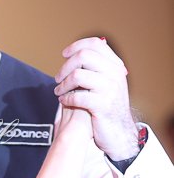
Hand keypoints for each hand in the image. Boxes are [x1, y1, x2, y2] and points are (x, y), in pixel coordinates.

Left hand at [54, 36, 138, 159]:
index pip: (95, 44)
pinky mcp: (102, 105)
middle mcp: (115, 74)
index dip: (76, 46)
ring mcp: (110, 89)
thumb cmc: (108, 108)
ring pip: (77, 75)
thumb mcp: (108, 84)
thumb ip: (97, 69)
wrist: (119, 132)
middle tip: (58, 78)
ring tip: (58, 91)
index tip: (64, 54)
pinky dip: (66, 98)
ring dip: (63, 83)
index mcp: (115, 66)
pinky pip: (77, 96)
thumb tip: (77, 53)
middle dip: (65, 66)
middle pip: (83, 56)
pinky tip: (64, 100)